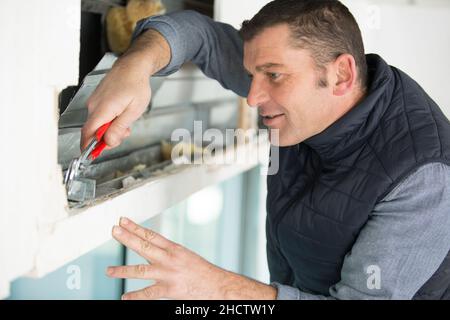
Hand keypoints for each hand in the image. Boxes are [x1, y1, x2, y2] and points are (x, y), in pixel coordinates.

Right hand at [80, 60, 150, 149]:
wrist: (132, 66)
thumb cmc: (136, 85)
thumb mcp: (133, 111)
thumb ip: (119, 128)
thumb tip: (108, 142)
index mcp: (102, 109)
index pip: (87, 133)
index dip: (88, 147)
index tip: (91, 156)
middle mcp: (94, 106)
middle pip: (93, 131)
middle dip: (108, 137)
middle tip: (125, 132)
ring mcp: (94, 102)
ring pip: (97, 124)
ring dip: (110, 128)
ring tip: (126, 119)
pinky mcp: (96, 100)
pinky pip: (99, 116)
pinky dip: (109, 120)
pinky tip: (120, 114)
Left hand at [108, 217, 277, 299]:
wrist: (218, 286)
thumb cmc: (202, 272)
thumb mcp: (186, 256)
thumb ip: (168, 253)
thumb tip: (152, 247)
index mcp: (174, 249)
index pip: (151, 235)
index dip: (136, 227)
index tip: (123, 221)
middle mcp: (169, 259)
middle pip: (144, 245)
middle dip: (128, 237)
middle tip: (114, 230)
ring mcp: (168, 274)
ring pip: (141, 270)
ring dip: (123, 270)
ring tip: (109, 270)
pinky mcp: (169, 289)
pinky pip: (149, 293)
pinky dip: (135, 296)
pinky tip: (124, 297)